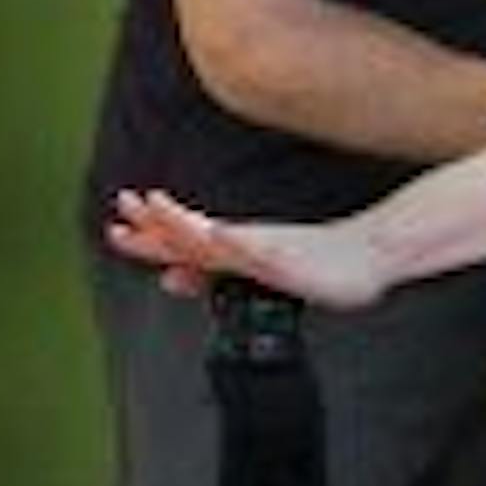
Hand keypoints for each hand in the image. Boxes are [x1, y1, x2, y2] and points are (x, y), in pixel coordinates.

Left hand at [106, 188, 387, 311]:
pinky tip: (219, 236)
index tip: (117, 229)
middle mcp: (244, 245)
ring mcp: (263, 249)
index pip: (182, 243)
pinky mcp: (287, 255)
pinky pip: (258, 249)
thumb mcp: (256, 274)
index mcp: (234, 249)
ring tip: (156, 209)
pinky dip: (236, 243)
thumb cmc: (322, 268)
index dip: (149, 237)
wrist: (368, 258)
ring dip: (185, 224)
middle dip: (151, 227)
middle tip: (121, 212)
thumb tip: (170, 277)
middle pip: (189, 235)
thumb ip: (214, 273)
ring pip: (217, 238)